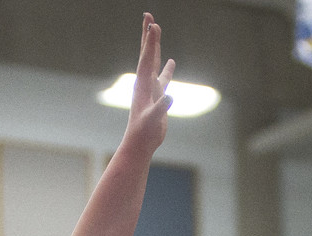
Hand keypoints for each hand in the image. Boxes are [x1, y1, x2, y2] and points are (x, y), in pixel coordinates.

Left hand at [124, 13, 174, 153]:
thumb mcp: (152, 119)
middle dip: (148, 35)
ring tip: (156, 30)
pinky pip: (163, 77)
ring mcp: (151, 88)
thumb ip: (161, 107)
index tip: (153, 24)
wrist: (140, 143)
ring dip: (155, 46)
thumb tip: (170, 96)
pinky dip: (167, 68)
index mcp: (143, 84)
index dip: (151, 41)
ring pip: (154, 62)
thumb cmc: (144, 132)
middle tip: (148, 15)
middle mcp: (145, 82)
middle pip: (147, 53)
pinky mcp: (158, 96)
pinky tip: (171, 61)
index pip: (148, 58)